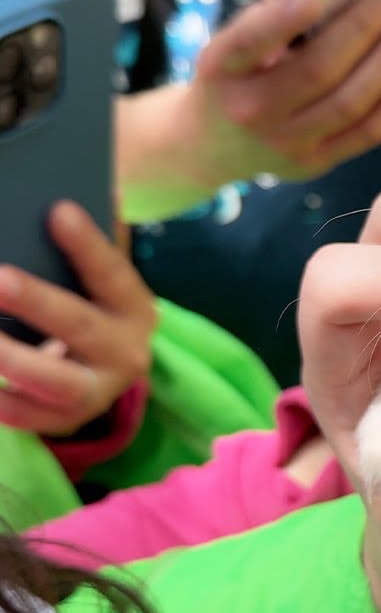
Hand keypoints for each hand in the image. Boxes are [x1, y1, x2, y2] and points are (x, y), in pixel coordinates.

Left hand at [0, 202, 155, 435]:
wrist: (108, 378)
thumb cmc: (96, 312)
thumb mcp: (105, 282)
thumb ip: (102, 244)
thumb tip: (105, 191)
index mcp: (136, 310)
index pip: (114, 274)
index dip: (89, 245)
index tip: (58, 212)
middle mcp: (126, 354)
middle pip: (80, 327)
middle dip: (36, 303)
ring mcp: (96, 393)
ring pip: (53, 380)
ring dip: (9, 357)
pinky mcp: (64, 421)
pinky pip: (25, 416)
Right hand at [179, 0, 380, 185]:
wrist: (213, 146)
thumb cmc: (233, 78)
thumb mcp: (229, 46)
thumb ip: (267, 24)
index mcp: (221, 70)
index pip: (248, 44)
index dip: (281, 22)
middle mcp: (251, 111)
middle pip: (318, 71)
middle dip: (363, 28)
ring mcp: (287, 144)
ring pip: (351, 103)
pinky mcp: (316, 163)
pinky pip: (367, 132)